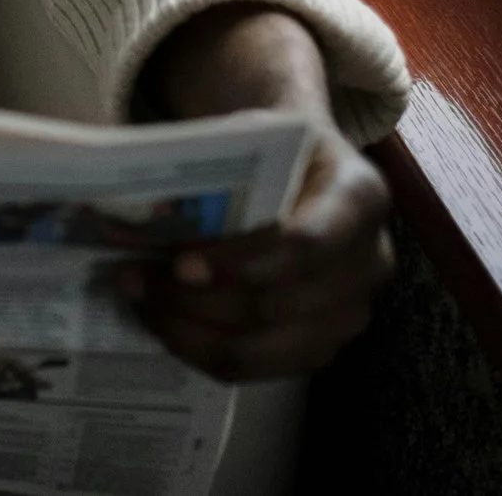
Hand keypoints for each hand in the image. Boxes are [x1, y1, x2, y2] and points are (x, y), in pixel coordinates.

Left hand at [115, 3, 393, 379]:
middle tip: (131, 276)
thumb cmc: (272, 149)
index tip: (179, 262)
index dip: (241, 262)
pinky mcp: (322, 345)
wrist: (302, 168)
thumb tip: (134, 203)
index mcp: (360, 196)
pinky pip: (256, 369)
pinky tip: (163, 320)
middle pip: (277, 305)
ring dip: (189, 329)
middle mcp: (370, 262)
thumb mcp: (251, 132)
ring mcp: (351, 313)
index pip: (305, 245)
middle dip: (195, 299)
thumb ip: (213, 165)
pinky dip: (201, 348)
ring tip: (139, 298)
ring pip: (262, 349)